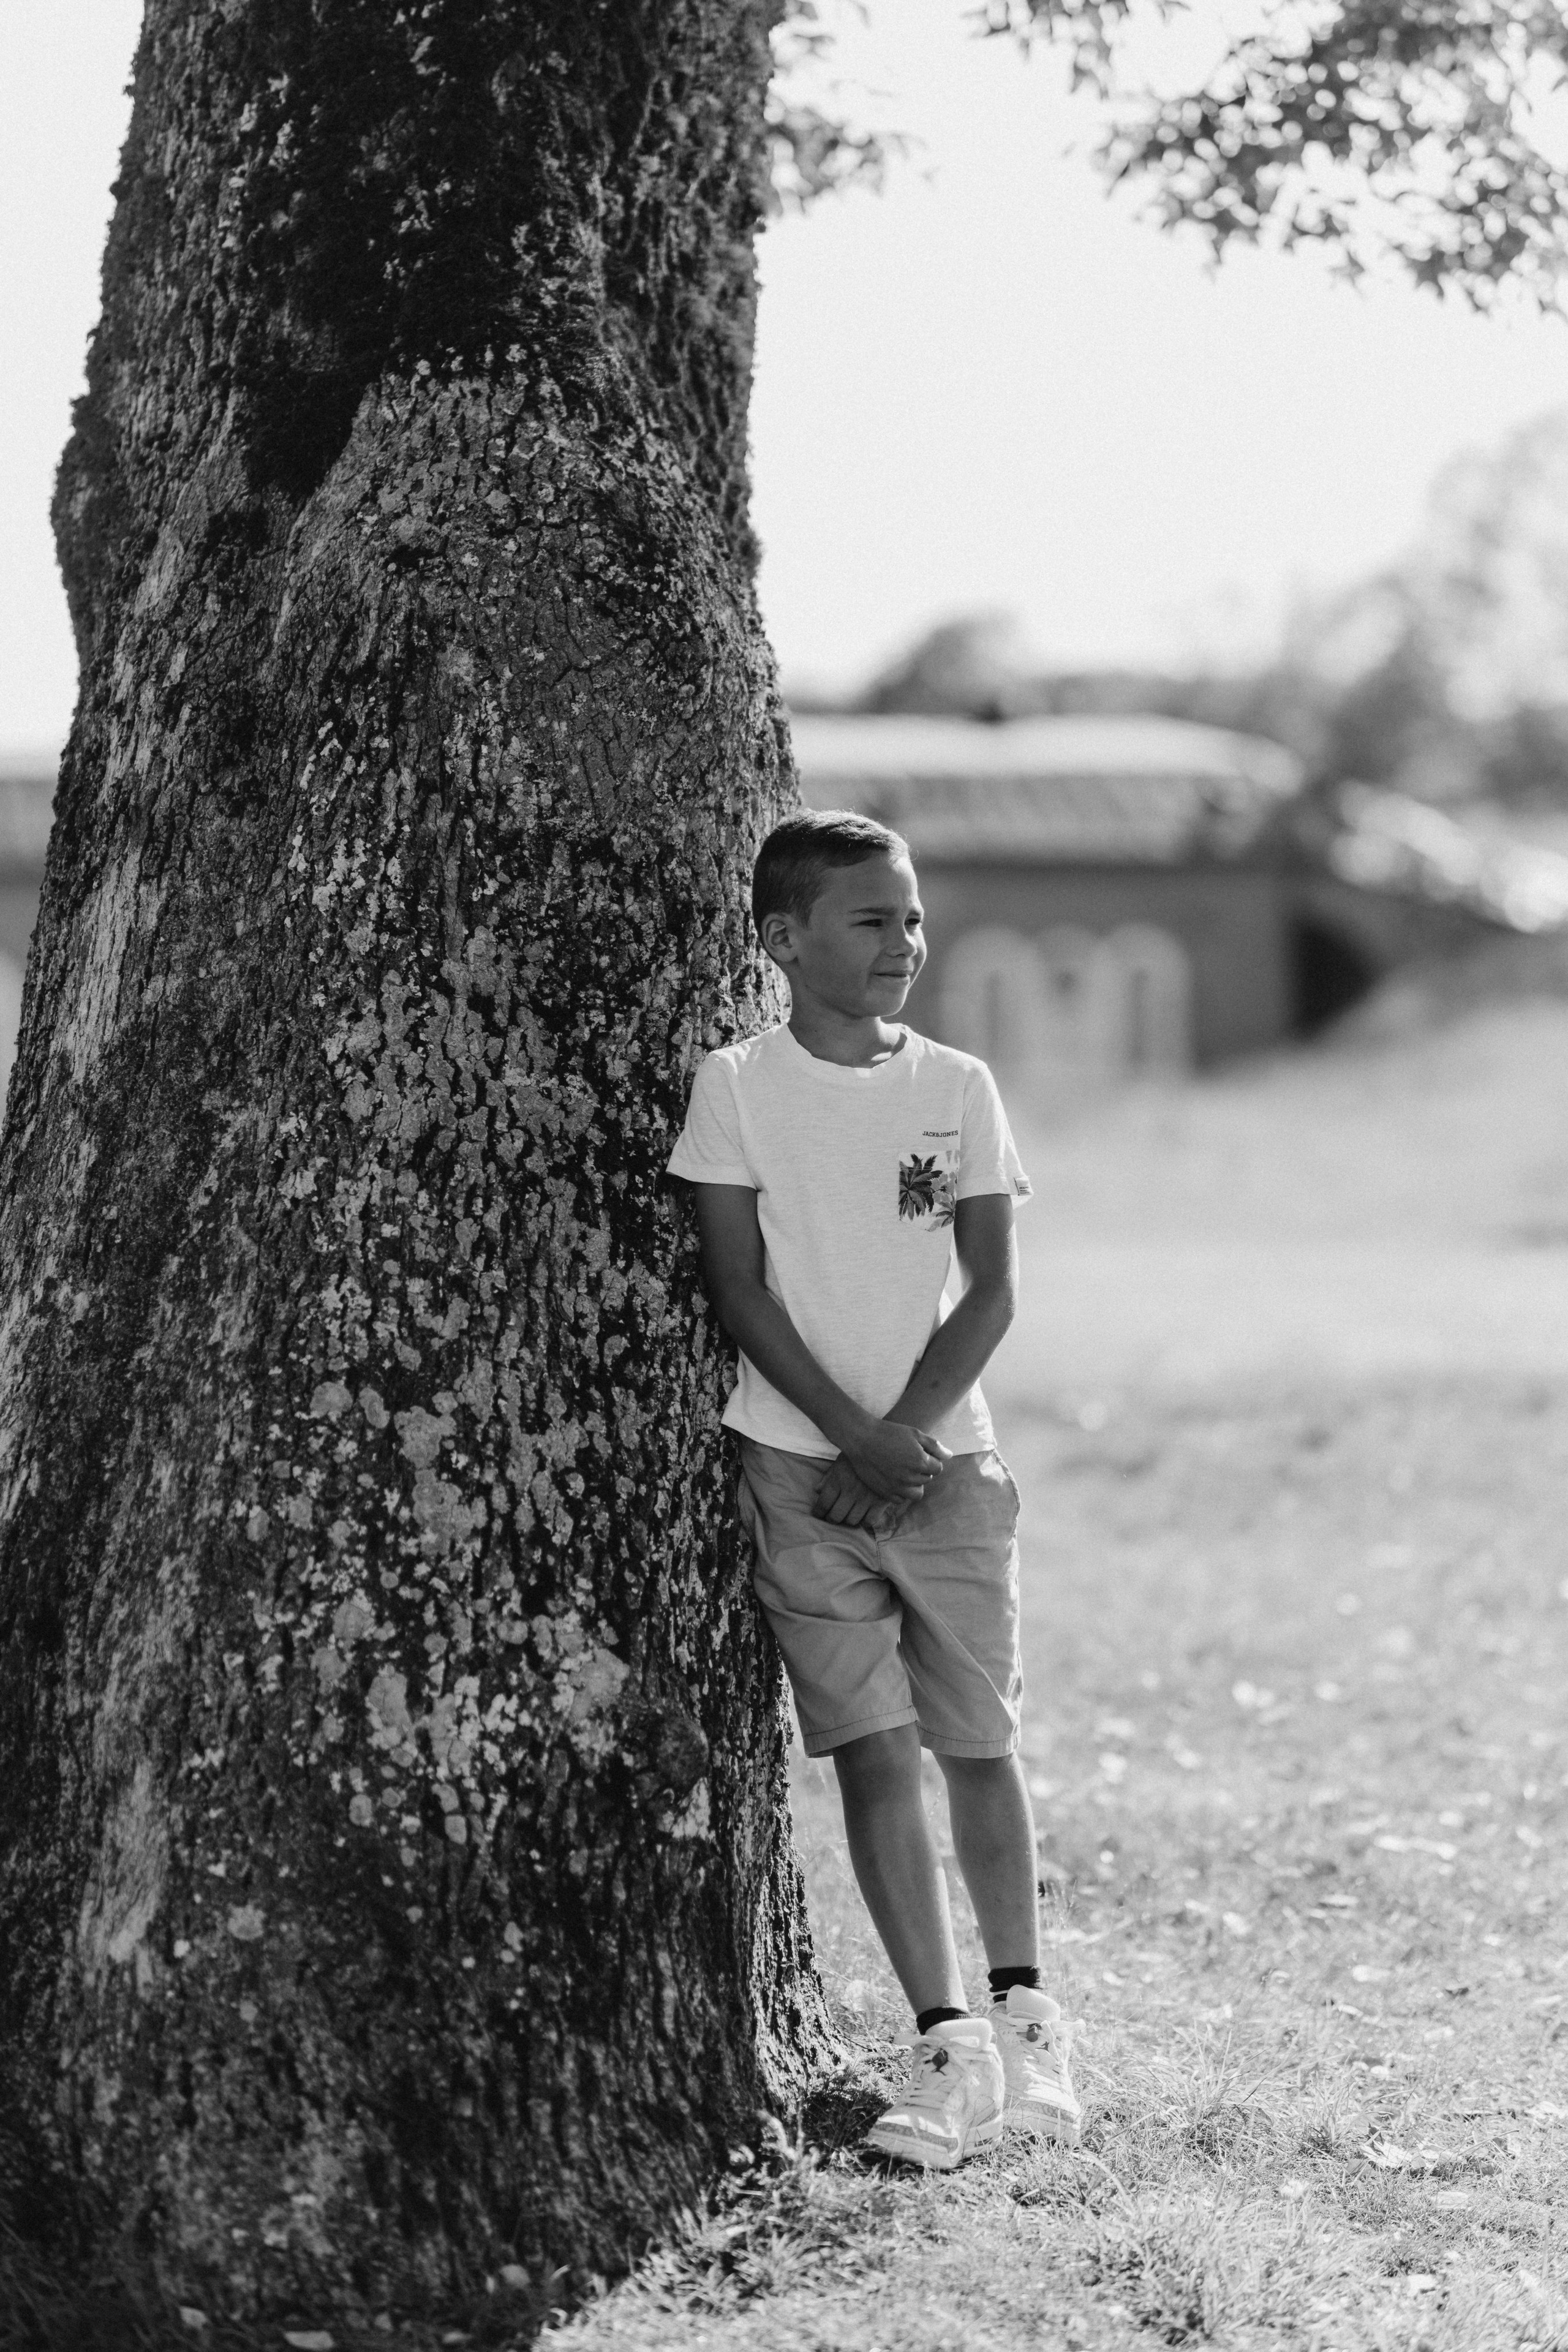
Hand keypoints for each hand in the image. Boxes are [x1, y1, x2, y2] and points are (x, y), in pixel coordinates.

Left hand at [812, 1458, 912, 1529]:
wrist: (887, 1447)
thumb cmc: (861, 1453)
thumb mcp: (841, 1460)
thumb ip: (829, 1476)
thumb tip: (817, 1490)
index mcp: (838, 1480)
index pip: (823, 1504)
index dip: (819, 1512)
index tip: (818, 1514)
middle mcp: (850, 1492)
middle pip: (836, 1516)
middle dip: (831, 1519)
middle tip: (832, 1517)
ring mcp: (866, 1498)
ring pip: (852, 1521)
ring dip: (848, 1520)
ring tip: (848, 1516)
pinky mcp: (881, 1501)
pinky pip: (870, 1520)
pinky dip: (865, 1520)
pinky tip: (864, 1514)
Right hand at [830, 1418, 949, 1509]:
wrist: (861, 1438)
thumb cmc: (889, 1432)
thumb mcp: (915, 1434)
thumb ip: (934, 1446)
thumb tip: (949, 1455)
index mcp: (920, 1462)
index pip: (938, 1468)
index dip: (932, 1460)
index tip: (921, 1453)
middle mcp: (910, 1477)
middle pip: (928, 1479)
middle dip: (923, 1470)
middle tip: (909, 1459)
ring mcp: (897, 1487)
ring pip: (916, 1493)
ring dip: (915, 1484)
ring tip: (906, 1472)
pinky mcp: (885, 1493)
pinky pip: (901, 1499)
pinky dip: (902, 1492)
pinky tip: (896, 1480)